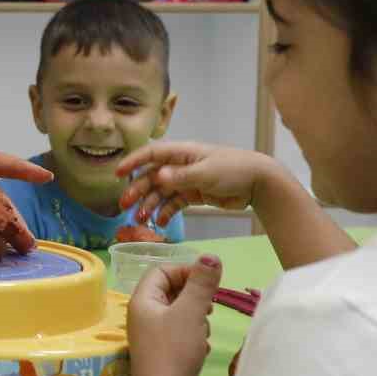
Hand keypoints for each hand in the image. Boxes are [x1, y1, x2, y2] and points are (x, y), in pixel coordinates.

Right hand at [115, 142, 278, 225]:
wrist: (259, 182)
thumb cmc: (234, 169)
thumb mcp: (206, 172)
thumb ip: (180, 176)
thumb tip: (157, 176)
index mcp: (182, 152)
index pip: (151, 154)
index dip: (133, 162)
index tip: (117, 174)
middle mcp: (181, 165)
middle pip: (152, 176)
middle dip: (137, 190)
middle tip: (124, 206)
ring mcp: (187, 180)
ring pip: (161, 192)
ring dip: (150, 205)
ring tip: (140, 220)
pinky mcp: (195, 194)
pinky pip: (175, 203)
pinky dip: (166, 212)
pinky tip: (161, 223)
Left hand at [128, 256, 222, 375]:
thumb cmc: (174, 349)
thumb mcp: (191, 311)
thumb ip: (202, 283)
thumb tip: (211, 256)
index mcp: (142, 300)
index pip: (161, 271)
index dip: (185, 271)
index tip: (208, 281)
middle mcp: (143, 316)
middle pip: (171, 292)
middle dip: (194, 296)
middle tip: (209, 306)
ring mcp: (152, 336)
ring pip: (179, 314)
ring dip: (196, 318)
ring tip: (203, 329)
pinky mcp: (163, 354)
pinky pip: (181, 334)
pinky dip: (194, 336)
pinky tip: (201, 348)